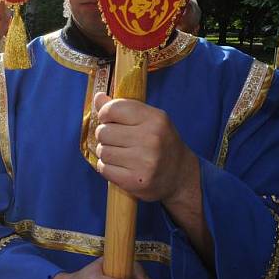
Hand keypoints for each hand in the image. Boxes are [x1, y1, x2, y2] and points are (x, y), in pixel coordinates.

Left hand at [94, 93, 213, 265]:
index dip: (105, 114)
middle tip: (118, 140)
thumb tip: (98, 97)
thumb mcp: (149, 120)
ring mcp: (144, 162)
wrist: (180, 175)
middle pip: (103, 131)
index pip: (113, 109)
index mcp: (155, 119)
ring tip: (120, 154)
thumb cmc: (160, 143)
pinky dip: (107, 167)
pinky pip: (103, 168)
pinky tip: (120, 166)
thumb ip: (123, 108)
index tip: (110, 120)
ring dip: (106, 152)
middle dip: (105, 135)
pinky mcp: (135, 181)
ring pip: (102, 151)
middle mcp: (151, 139)